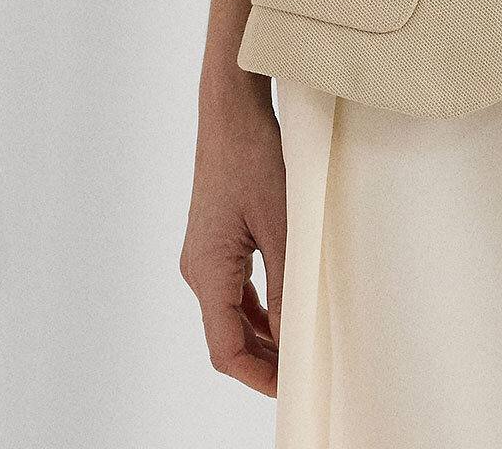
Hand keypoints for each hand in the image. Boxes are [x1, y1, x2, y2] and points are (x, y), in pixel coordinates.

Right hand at [180, 75, 288, 394]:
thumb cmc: (254, 158)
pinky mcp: (214, 242)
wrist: (231, 112)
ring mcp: (203, 256)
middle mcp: (198, 270)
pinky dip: (258, 308)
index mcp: (207, 272)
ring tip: (301, 347)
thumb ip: (288, 284)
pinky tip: (287, 310)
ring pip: (230, 316)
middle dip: (264, 361)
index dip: (258, 376)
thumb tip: (296, 336)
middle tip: (303, 373)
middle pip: (226, 337)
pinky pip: (233, 291)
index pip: (225, 349)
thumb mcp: (281, 224)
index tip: (292, 388)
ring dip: (263, 335)